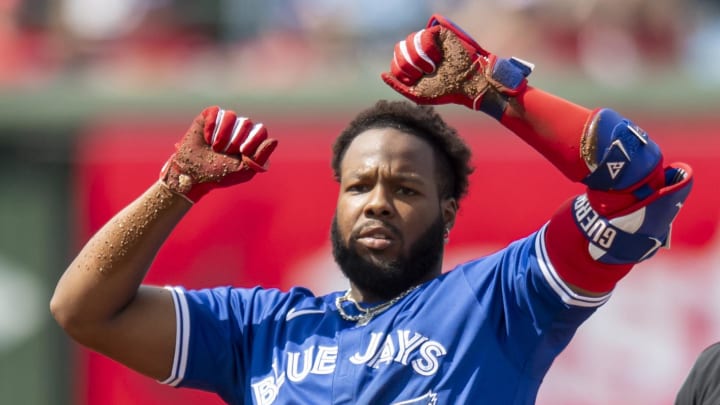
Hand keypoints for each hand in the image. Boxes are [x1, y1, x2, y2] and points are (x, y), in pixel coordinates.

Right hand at [160, 106, 277, 201]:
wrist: (193, 174)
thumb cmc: (219, 174)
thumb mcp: (242, 170)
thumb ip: (260, 158)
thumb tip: (275, 140)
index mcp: (252, 141)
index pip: (261, 131)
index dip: (253, 141)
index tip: (242, 153)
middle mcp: (240, 129)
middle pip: (247, 122)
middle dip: (235, 140)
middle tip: (224, 152)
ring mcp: (225, 121)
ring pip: (232, 116)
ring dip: (223, 134)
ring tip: (215, 148)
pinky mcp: (210, 116)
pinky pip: (216, 111)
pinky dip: (211, 126)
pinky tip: (206, 139)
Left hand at [381, 14, 533, 111]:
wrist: (466, 85)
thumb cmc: (445, 91)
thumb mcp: (418, 94)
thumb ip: (399, 86)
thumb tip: (382, 75)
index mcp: (412, 65)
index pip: (395, 61)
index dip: (402, 72)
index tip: (416, 80)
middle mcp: (418, 51)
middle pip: (399, 49)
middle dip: (409, 65)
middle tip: (424, 73)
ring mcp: (428, 41)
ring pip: (409, 41)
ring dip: (419, 59)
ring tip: (433, 67)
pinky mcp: (438, 33)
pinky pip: (423, 35)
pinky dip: (429, 50)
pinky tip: (438, 57)